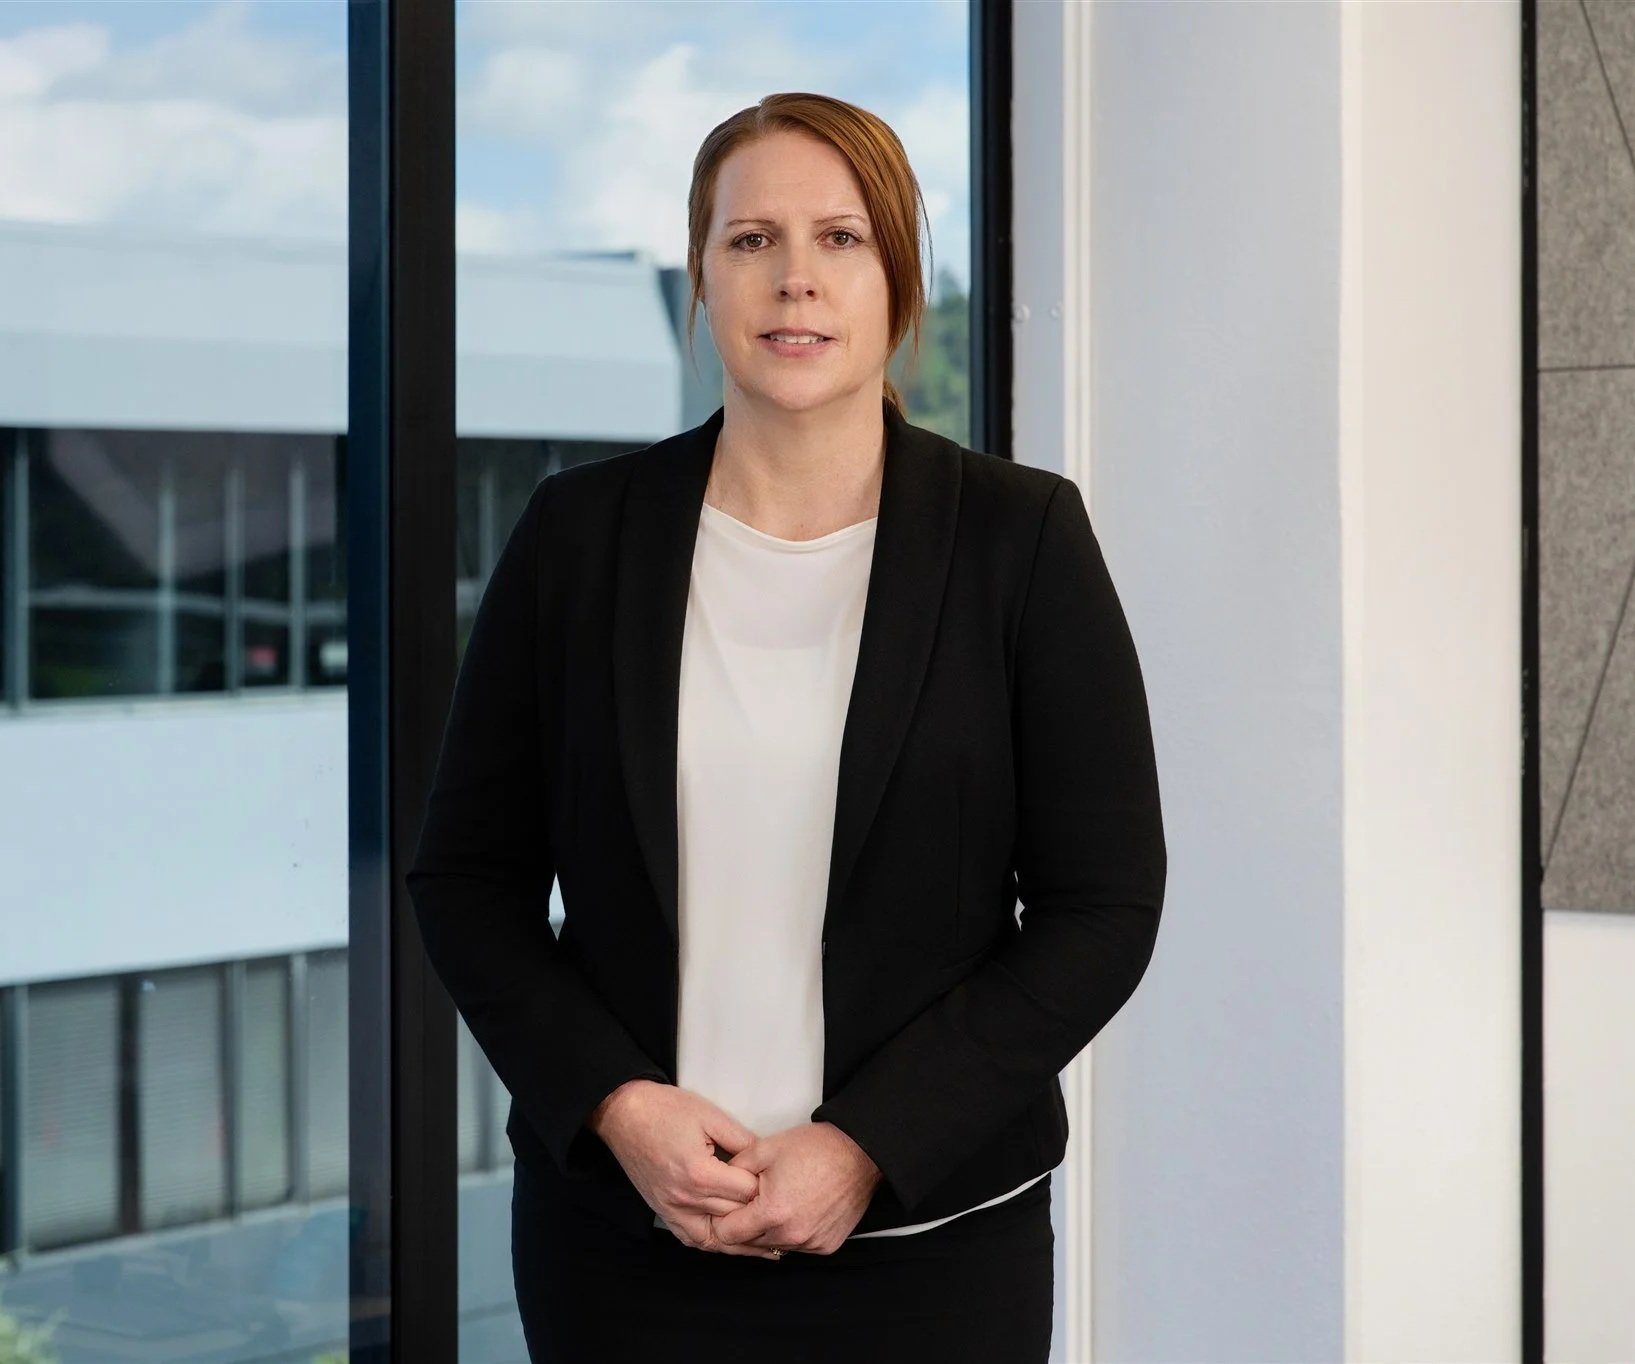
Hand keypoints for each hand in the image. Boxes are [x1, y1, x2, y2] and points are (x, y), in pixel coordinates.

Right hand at [589, 1080, 782, 1258]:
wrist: (624, 1114)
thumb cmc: (666, 1110)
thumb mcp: (711, 1116)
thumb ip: (743, 1141)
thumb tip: (768, 1159)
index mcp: (700, 1174)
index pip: (747, 1193)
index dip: (768, 1187)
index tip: (783, 1185)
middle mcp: (685, 1199)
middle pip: (735, 1217)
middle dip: (761, 1214)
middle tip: (787, 1215)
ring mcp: (672, 1210)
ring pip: (717, 1238)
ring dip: (743, 1241)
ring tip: (772, 1245)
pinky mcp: (663, 1212)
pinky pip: (693, 1239)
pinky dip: (715, 1244)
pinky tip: (733, 1244)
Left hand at [711, 1121, 883, 1256]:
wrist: (859, 1152)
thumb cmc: (815, 1148)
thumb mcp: (765, 1149)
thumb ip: (734, 1169)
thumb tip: (717, 1184)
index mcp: (772, 1213)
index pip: (727, 1234)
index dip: (723, 1216)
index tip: (729, 1203)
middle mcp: (792, 1235)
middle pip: (750, 1243)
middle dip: (746, 1223)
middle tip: (755, 1198)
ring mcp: (811, 1243)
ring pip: (774, 1245)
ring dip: (771, 1229)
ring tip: (781, 1199)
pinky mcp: (827, 1245)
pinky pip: (799, 1245)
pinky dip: (794, 1231)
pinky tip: (800, 1207)